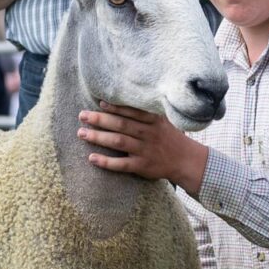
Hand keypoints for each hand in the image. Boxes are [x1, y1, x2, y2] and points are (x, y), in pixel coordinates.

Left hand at [77, 104, 207, 190]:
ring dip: (98, 137)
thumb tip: (121, 101)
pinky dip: (106, 162)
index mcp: (153, 121)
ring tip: (81, 133)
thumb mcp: (163, 120)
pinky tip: (92, 158)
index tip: (100, 103)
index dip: (115, 107)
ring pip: (119, 142)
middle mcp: (149, 134)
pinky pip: (122, 164)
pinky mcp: (143, 166)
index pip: (132, 111)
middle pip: (121, 125)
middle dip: (100, 119)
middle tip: (82, 116)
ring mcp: (145, 150)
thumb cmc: (170, 137)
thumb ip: (146, 112)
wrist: (186, 160)